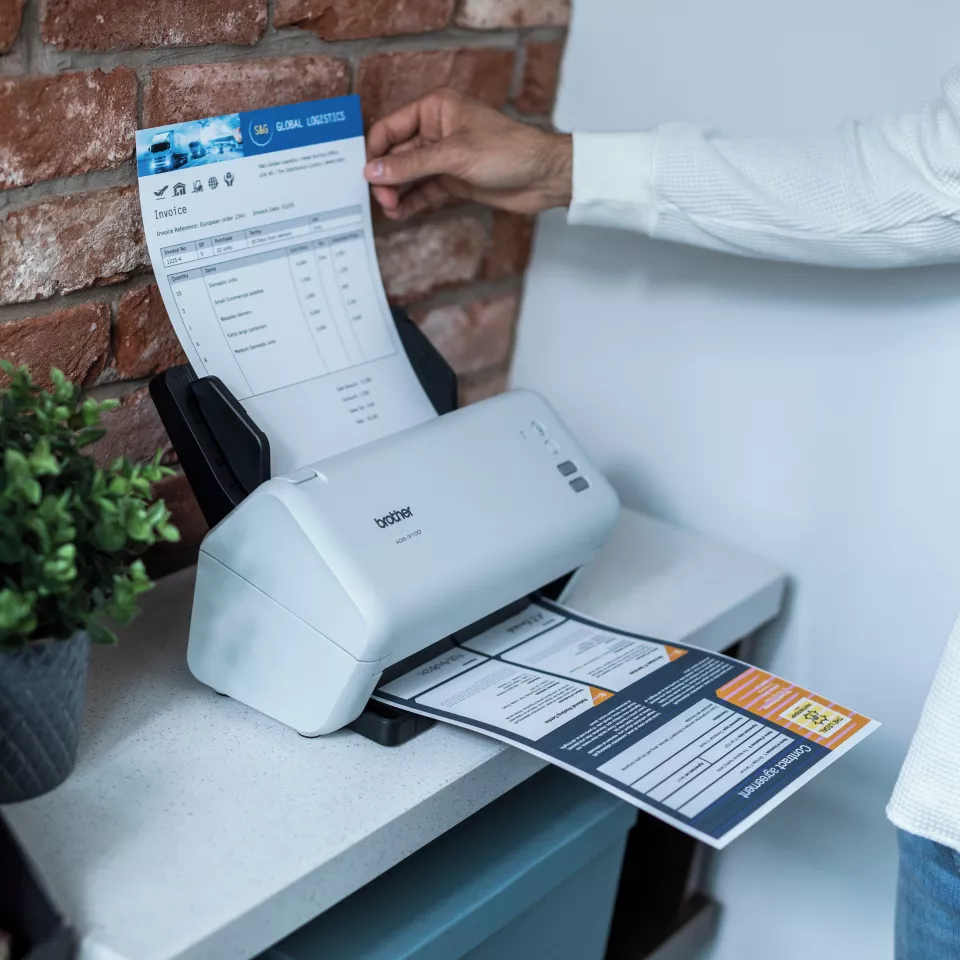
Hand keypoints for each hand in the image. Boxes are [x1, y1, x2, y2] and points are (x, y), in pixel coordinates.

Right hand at [364, 88, 571, 219]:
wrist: (543, 176)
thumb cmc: (508, 151)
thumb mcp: (455, 156)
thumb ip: (412, 165)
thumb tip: (373, 171)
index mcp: (435, 109)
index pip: (390, 128)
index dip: (374, 151)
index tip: (363, 174)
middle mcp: (436, 130)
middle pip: (396, 155)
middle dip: (385, 177)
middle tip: (380, 199)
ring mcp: (444, 157)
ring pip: (409, 175)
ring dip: (397, 192)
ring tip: (390, 210)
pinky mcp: (453, 180)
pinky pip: (424, 191)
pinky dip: (413, 202)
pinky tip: (401, 213)